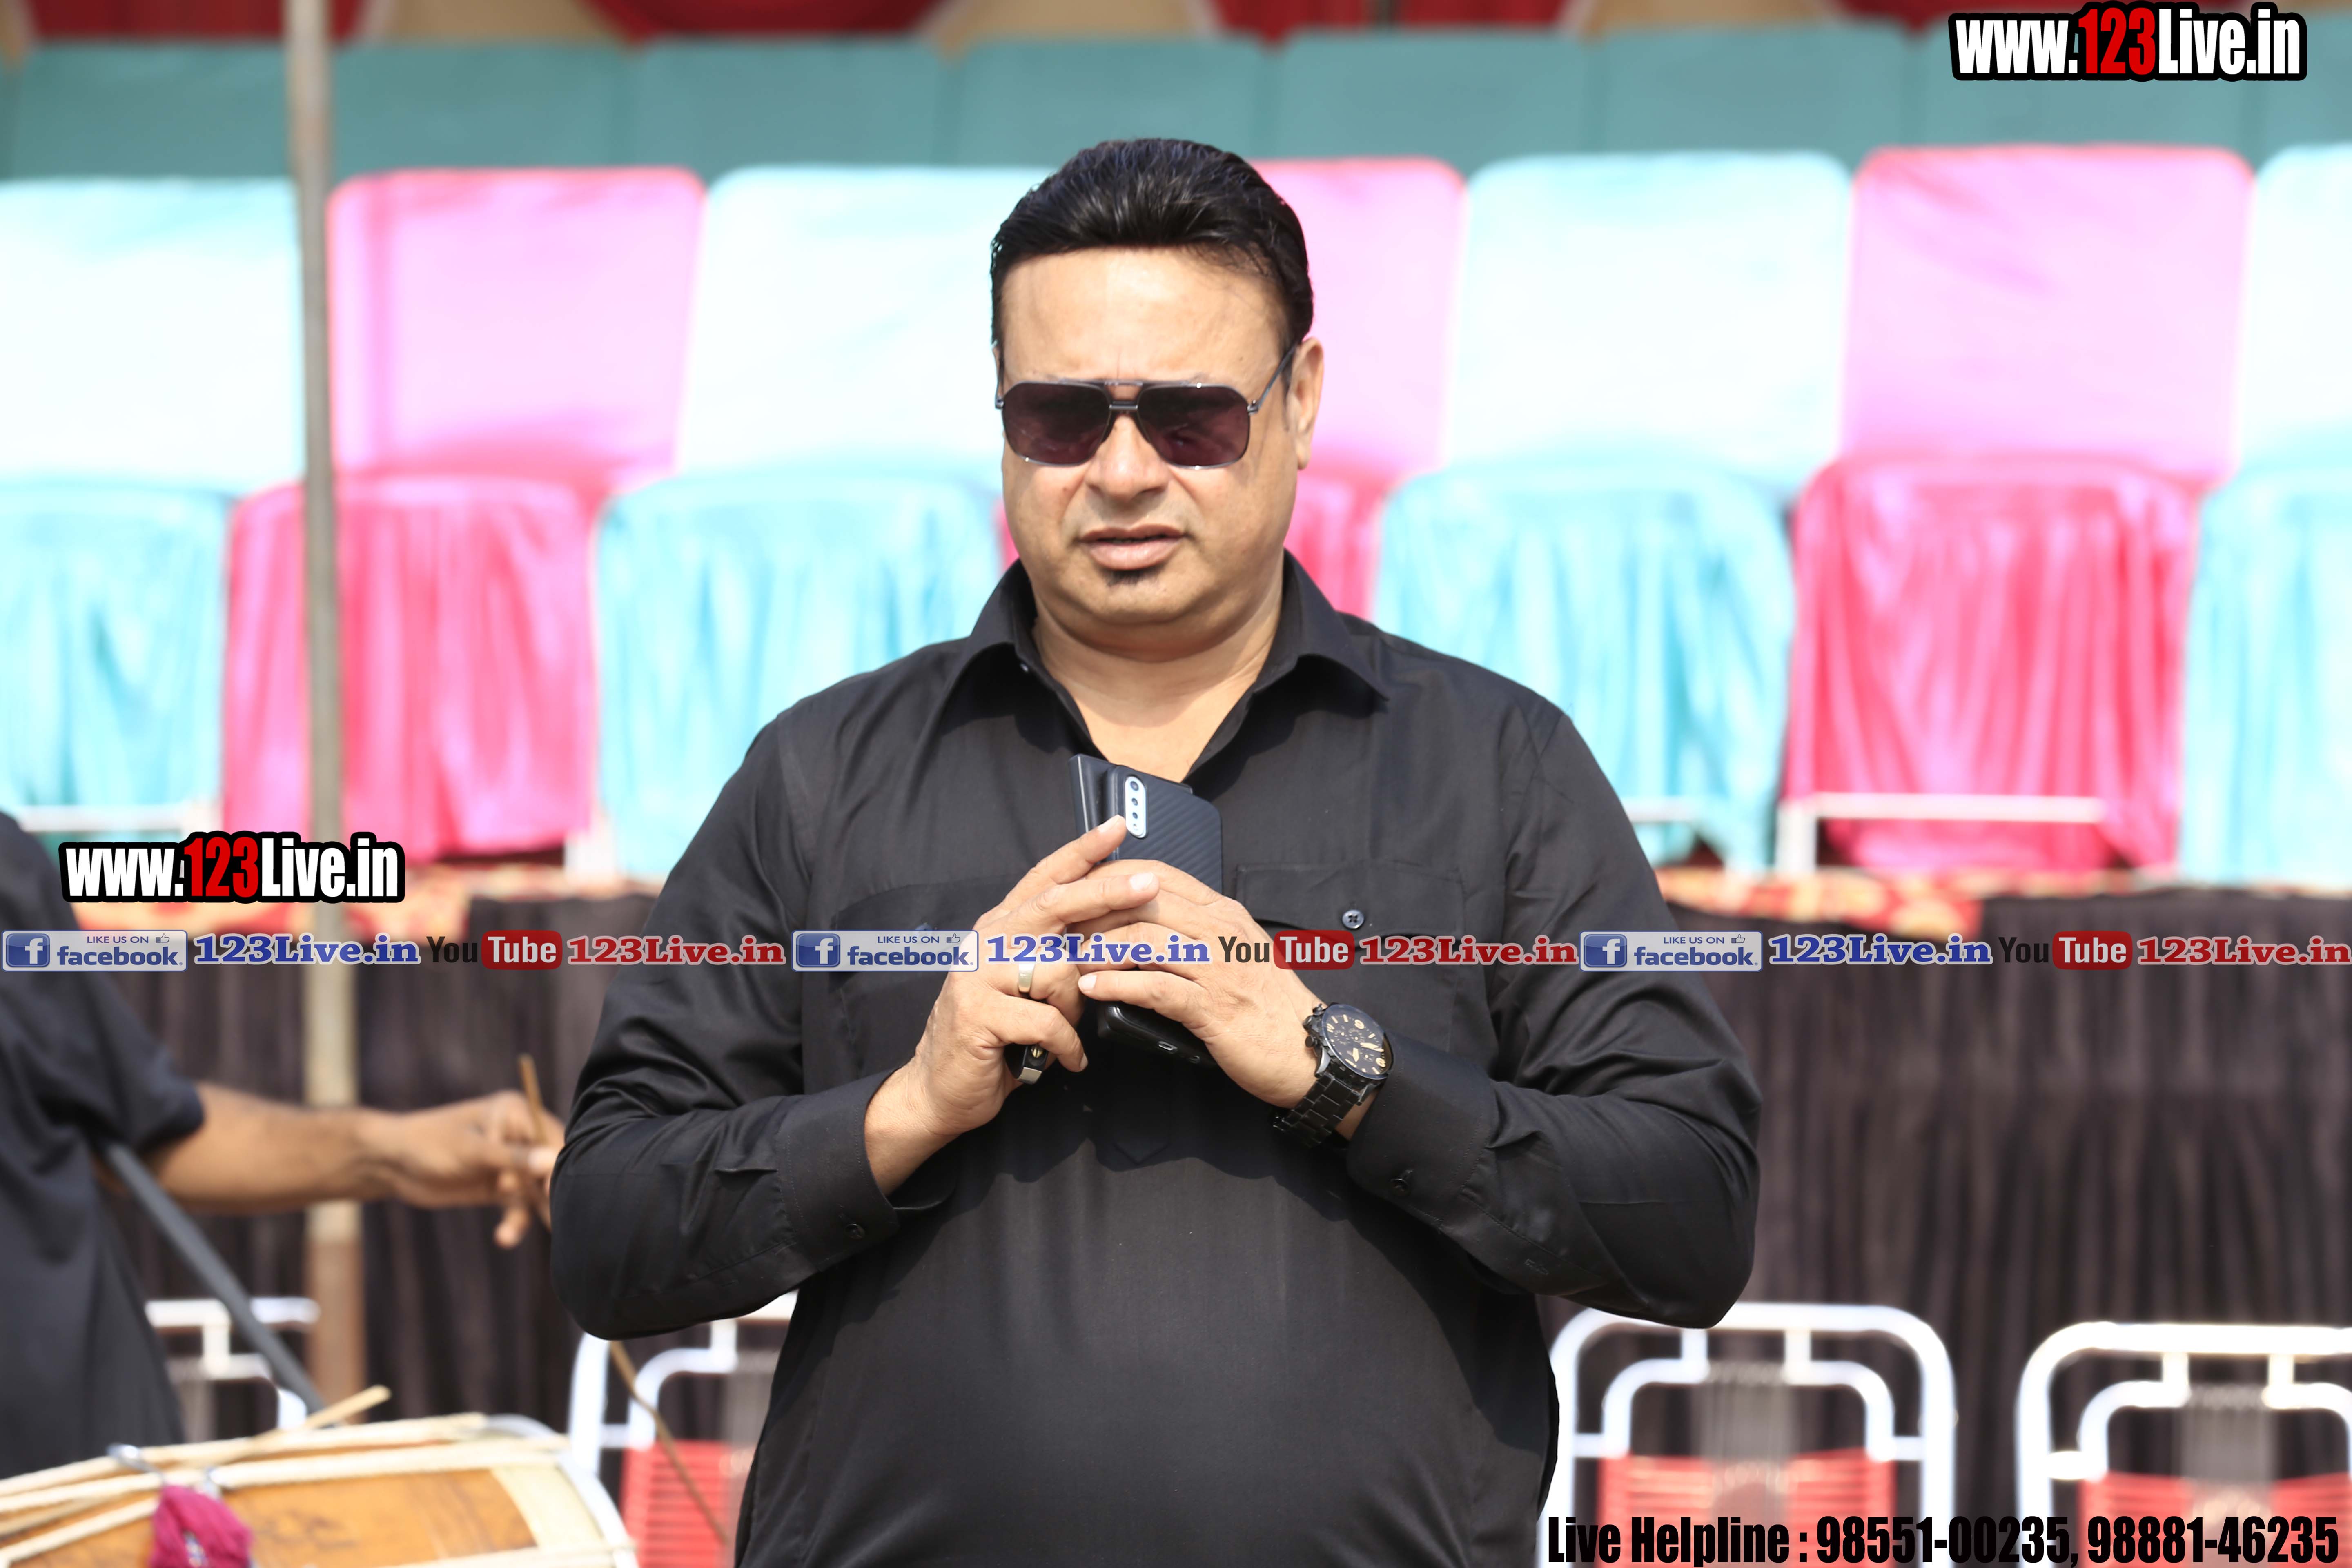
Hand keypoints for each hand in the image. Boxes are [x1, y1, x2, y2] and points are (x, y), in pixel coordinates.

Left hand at [365, 1090, 559, 1247]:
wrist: (390, 1163)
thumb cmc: (427, 1144)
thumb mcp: (470, 1151)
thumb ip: (511, 1158)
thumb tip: (551, 1161)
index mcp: (516, 1112)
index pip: (551, 1138)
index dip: (559, 1164)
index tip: (558, 1190)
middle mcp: (518, 1136)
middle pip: (548, 1167)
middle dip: (549, 1194)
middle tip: (557, 1222)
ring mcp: (510, 1163)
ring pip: (534, 1191)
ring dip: (529, 1214)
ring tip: (512, 1234)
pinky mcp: (499, 1187)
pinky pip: (517, 1207)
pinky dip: (513, 1223)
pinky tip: (504, 1238)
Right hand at [862, 819, 1160, 1192]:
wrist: (941, 1089)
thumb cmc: (998, 1039)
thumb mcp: (1029, 989)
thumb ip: (1058, 957)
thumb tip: (1114, 939)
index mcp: (1001, 928)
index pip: (1045, 879)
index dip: (1081, 852)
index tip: (1117, 827)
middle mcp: (986, 941)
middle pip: (1054, 904)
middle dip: (1107, 893)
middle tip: (1151, 883)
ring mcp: (976, 974)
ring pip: (1057, 972)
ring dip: (1076, 1010)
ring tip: (1066, 1035)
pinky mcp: (975, 1012)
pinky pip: (1046, 1021)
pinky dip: (1066, 1046)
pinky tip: (1067, 1061)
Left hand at [1066, 862, 1330, 1112]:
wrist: (1309, 1050)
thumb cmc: (1267, 1006)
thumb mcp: (1236, 954)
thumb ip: (1199, 933)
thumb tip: (1149, 923)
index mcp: (1224, 913)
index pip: (1160, 875)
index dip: (1113, 878)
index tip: (1079, 890)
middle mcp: (1221, 931)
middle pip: (1144, 901)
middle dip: (1094, 912)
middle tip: (1060, 928)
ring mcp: (1218, 967)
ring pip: (1144, 939)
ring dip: (1098, 948)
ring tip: (1070, 961)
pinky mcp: (1213, 1007)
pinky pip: (1154, 987)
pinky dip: (1117, 985)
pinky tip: (1093, 989)